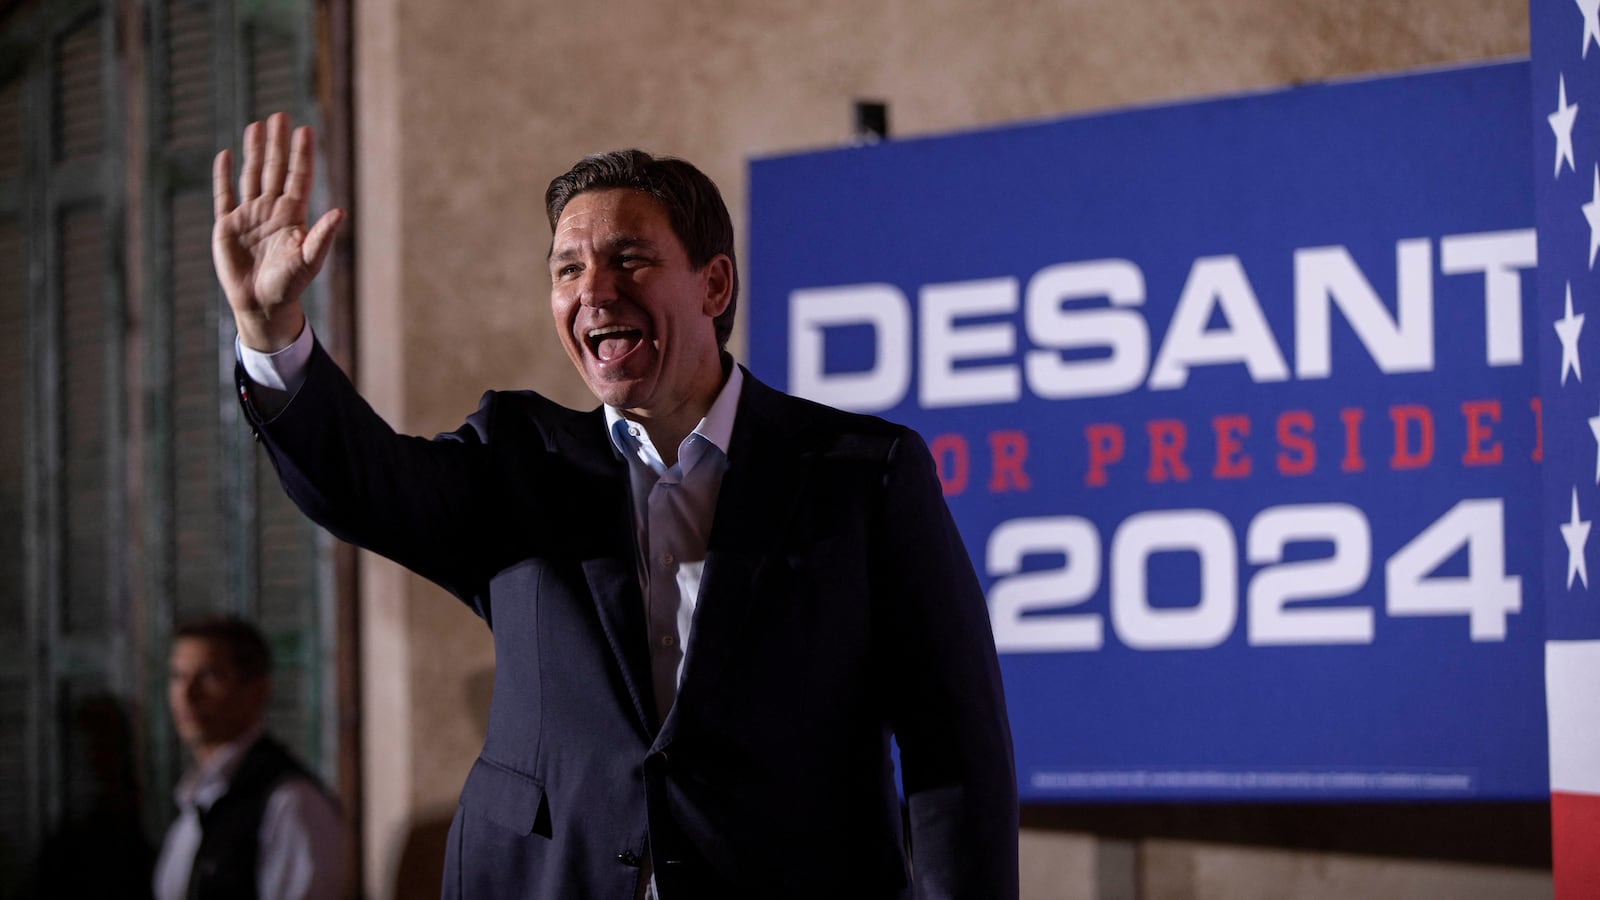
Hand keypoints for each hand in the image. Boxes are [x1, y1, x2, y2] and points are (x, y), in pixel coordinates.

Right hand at [212, 112, 343, 351]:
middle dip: (277, 143)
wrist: (262, 304)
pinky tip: (226, 155)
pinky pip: (225, 195)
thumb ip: (322, 236)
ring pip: (252, 175)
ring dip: (254, 151)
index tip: (304, 129)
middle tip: (280, 115)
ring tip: (256, 125)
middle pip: (274, 169)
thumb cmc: (289, 285)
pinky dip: (223, 175)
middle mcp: (271, 210)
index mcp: (292, 215)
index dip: (301, 154)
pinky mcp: (227, 225)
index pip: (298, 177)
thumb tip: (340, 211)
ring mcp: (249, 216)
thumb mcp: (309, 260)